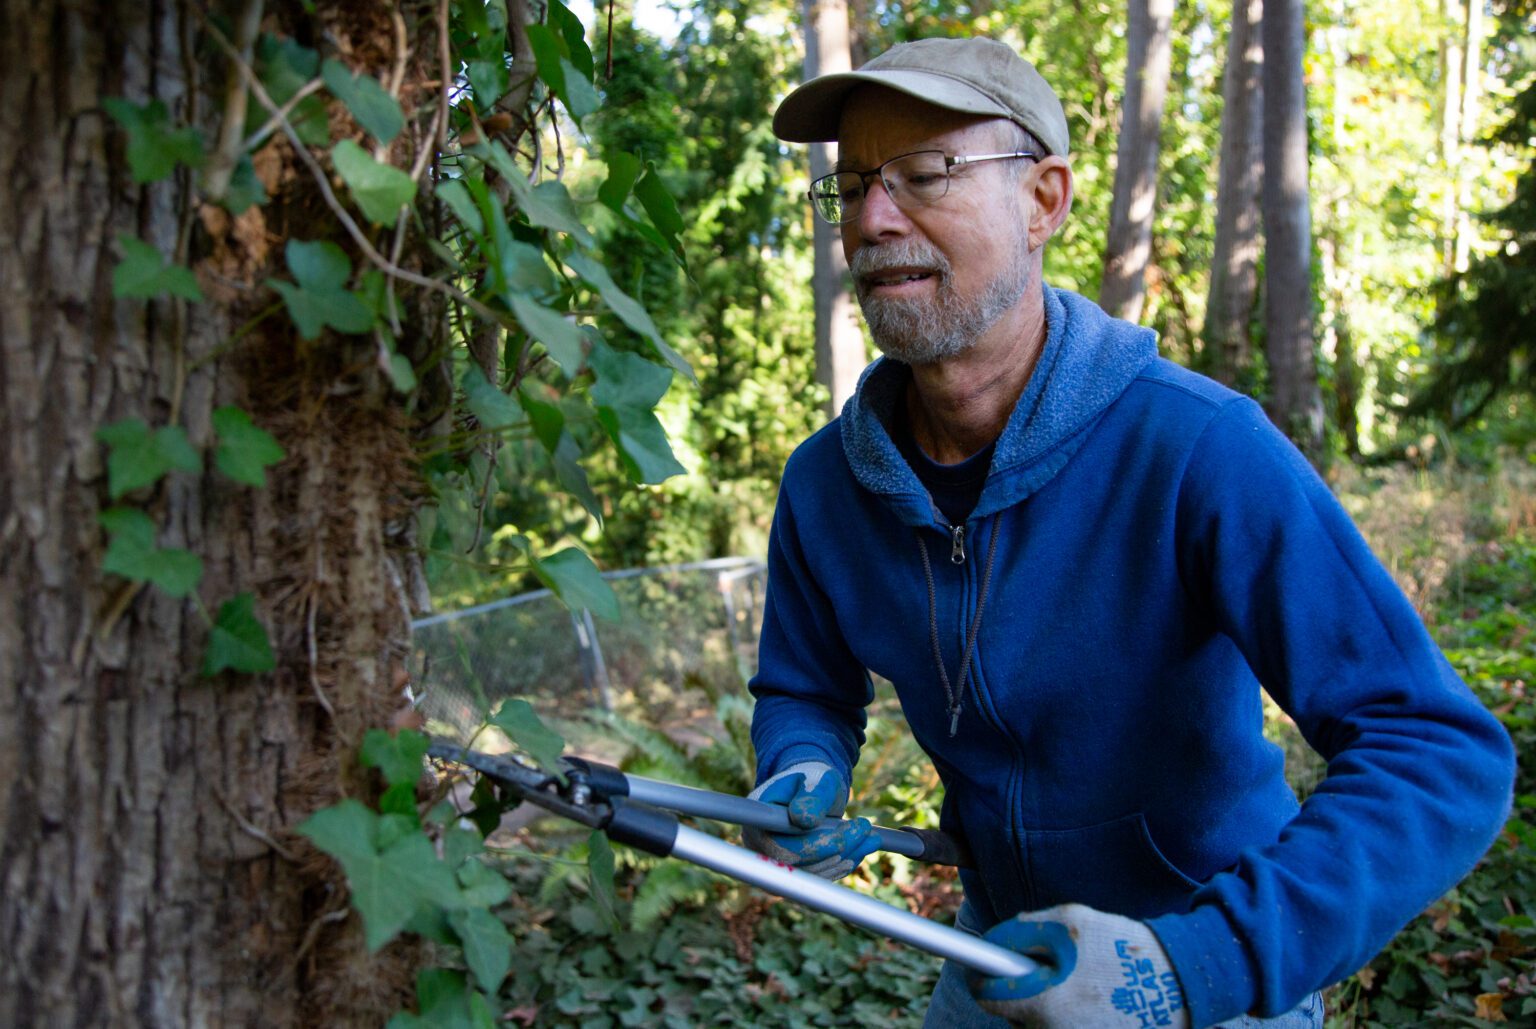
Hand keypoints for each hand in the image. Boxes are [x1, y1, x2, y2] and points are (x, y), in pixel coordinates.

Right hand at [741, 761, 880, 879]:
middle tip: (867, 830)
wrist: (809, 791)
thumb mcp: (816, 780)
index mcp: (758, 818)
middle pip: (797, 862)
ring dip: (844, 859)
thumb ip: (811, 797)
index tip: (847, 830)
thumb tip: (802, 818)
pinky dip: (840, 867)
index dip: (815, 845)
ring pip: (810, 875)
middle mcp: (758, 846)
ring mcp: (772, 863)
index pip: (783, 843)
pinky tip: (859, 851)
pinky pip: (815, 879)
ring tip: (870, 838)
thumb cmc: (811, 779)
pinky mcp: (790, 874)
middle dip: (837, 849)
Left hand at [969, 903, 1189, 1027]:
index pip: (987, 997)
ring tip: (1076, 985)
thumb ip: (1023, 929)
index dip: (981, 978)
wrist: (1179, 983)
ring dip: (1043, 1007)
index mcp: (1044, 1002)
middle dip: (1019, 992)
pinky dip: (1064, 1018)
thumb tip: (994, 941)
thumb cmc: (1121, 949)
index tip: (981, 970)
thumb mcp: (1069, 922)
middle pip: (1012, 1015)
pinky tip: (1089, 1003)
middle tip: (1044, 972)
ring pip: (1035, 1025)